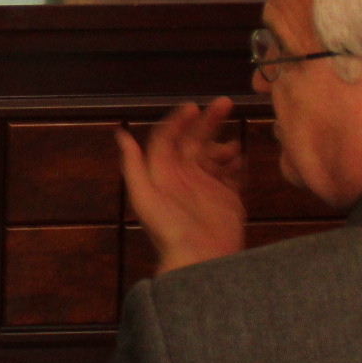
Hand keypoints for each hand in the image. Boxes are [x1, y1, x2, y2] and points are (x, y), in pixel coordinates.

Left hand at [118, 97, 246, 274]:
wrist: (201, 259)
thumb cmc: (169, 229)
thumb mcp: (144, 195)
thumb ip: (133, 164)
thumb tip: (120, 134)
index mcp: (164, 172)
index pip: (169, 138)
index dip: (179, 120)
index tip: (194, 106)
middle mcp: (184, 176)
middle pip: (195, 140)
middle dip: (209, 121)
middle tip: (224, 103)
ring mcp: (206, 186)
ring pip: (215, 155)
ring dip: (223, 143)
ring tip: (233, 142)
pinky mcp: (227, 199)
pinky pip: (232, 175)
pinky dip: (236, 165)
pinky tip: (240, 159)